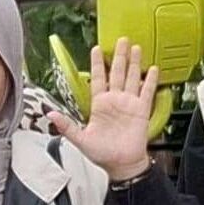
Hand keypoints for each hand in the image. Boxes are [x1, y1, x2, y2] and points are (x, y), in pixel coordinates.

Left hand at [47, 38, 160, 182]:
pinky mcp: (142, 110)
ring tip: (136, 47)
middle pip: (117, 73)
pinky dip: (150, 80)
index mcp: (99, 105)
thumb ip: (66, 126)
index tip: (97, 49)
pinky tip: (152, 69)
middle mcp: (115, 101)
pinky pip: (147, 92)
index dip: (97, 64)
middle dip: (119, 56)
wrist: (121, 164)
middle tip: (121, 40)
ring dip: (134, 63)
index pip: (97, 79)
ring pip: (132, 78)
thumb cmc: (102, 154)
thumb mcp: (80, 139)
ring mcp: (129, 104)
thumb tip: (51, 115)